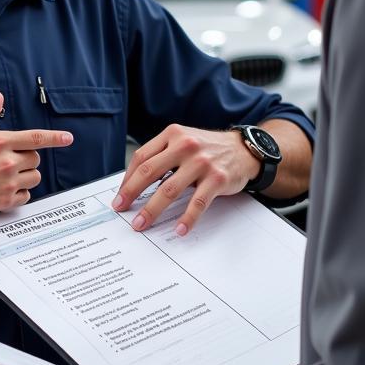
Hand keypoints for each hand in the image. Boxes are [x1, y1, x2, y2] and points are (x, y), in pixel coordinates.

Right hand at [0, 92, 73, 218]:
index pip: (35, 138)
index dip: (55, 137)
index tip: (68, 138)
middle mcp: (6, 162)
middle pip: (35, 158)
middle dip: (27, 157)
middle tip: (9, 159)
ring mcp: (6, 183)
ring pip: (34, 177)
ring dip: (26, 175)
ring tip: (6, 174)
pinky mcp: (3, 201)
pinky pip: (26, 196)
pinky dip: (20, 193)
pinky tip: (4, 188)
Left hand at [112, 125, 258, 235]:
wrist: (244, 150)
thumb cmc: (208, 149)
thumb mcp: (184, 141)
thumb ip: (162, 155)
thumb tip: (134, 183)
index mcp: (173, 135)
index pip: (142, 157)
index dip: (127, 179)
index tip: (120, 196)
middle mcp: (185, 145)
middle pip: (150, 172)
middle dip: (132, 193)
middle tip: (121, 209)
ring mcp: (202, 162)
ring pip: (169, 189)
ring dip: (152, 210)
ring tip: (141, 223)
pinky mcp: (217, 178)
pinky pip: (198, 202)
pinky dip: (187, 218)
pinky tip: (179, 229)